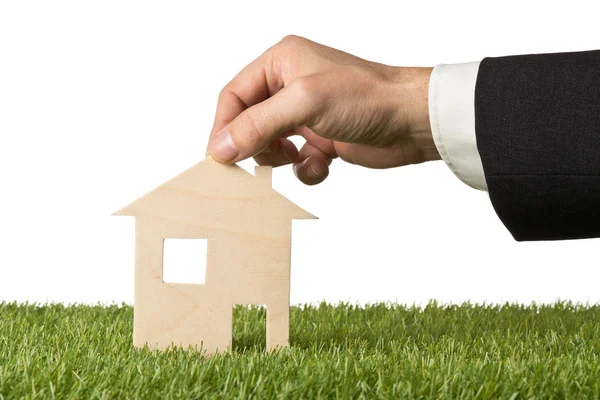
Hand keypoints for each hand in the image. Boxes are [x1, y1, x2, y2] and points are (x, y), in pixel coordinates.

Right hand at [207, 35, 439, 184]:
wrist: (412, 121)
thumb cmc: (366, 97)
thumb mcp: (304, 104)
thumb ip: (257, 124)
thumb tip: (220, 147)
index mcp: (281, 63)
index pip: (234, 96)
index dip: (223, 127)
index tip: (219, 158)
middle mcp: (290, 86)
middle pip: (249, 122)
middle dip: (252, 146)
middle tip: (253, 166)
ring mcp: (307, 114)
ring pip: (271, 144)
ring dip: (279, 159)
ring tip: (295, 158)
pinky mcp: (323, 138)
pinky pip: (297, 160)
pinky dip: (304, 169)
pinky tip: (321, 164)